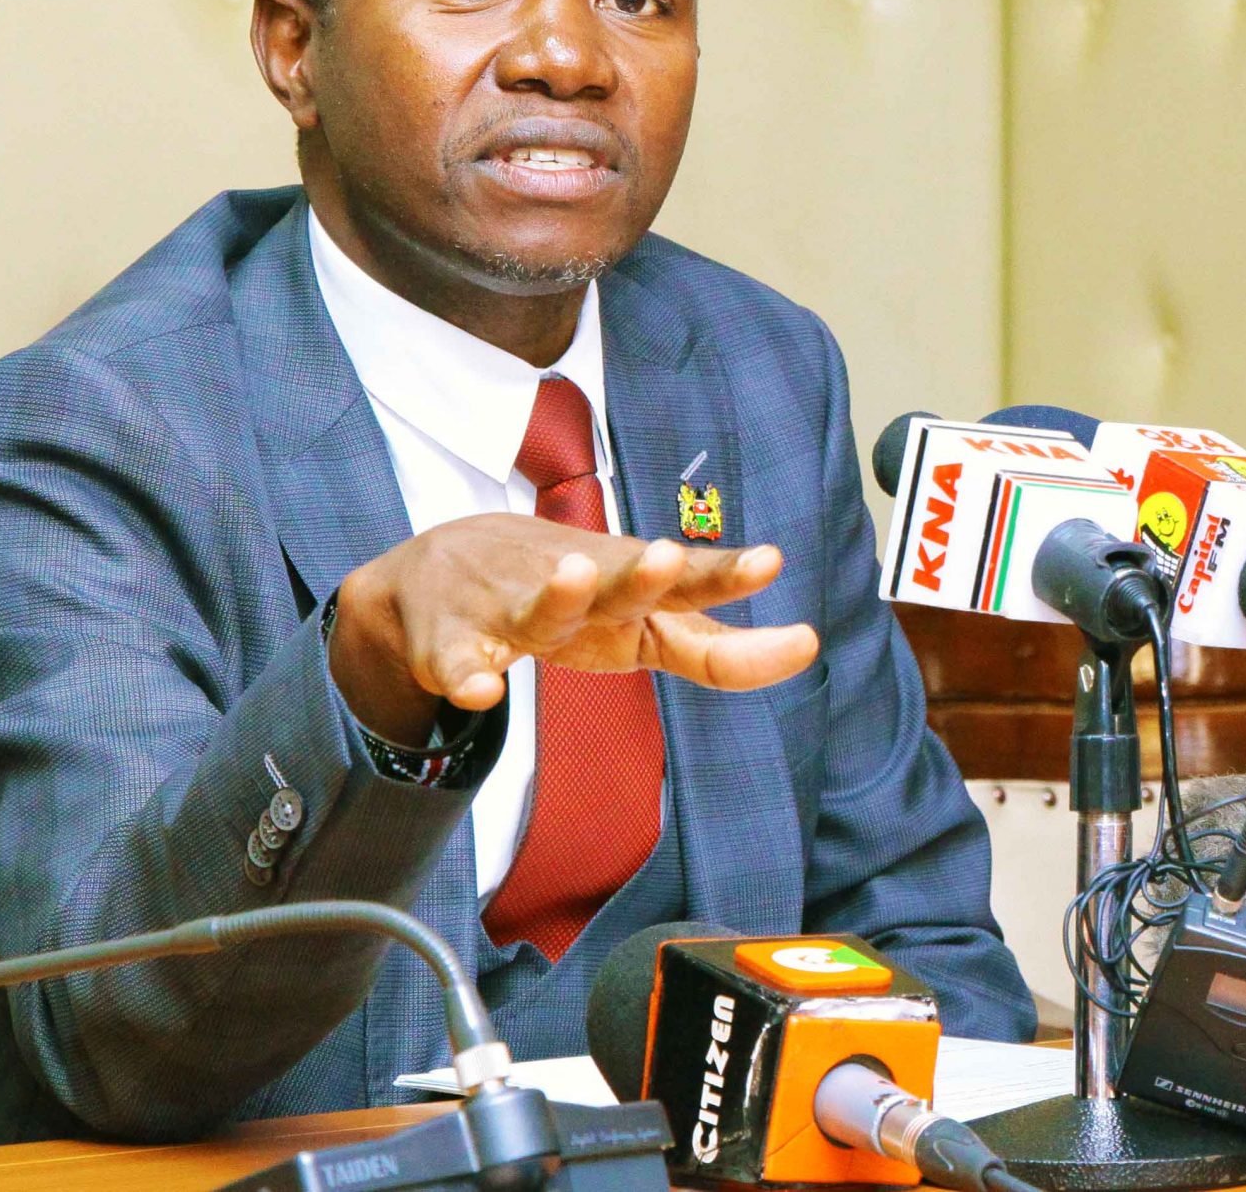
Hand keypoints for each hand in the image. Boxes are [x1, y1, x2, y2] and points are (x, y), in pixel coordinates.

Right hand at [330, 512, 819, 744]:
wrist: (440, 566)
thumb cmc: (570, 595)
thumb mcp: (645, 622)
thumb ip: (718, 648)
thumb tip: (804, 646)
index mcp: (630, 593)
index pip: (689, 590)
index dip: (726, 580)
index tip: (774, 568)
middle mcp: (579, 588)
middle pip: (616, 583)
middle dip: (640, 572)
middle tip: (663, 555)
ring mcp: (512, 610)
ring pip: (538, 606)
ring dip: (556, 595)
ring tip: (573, 575)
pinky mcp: (452, 639)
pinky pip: (457, 661)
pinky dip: (465, 673)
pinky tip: (477, 689)